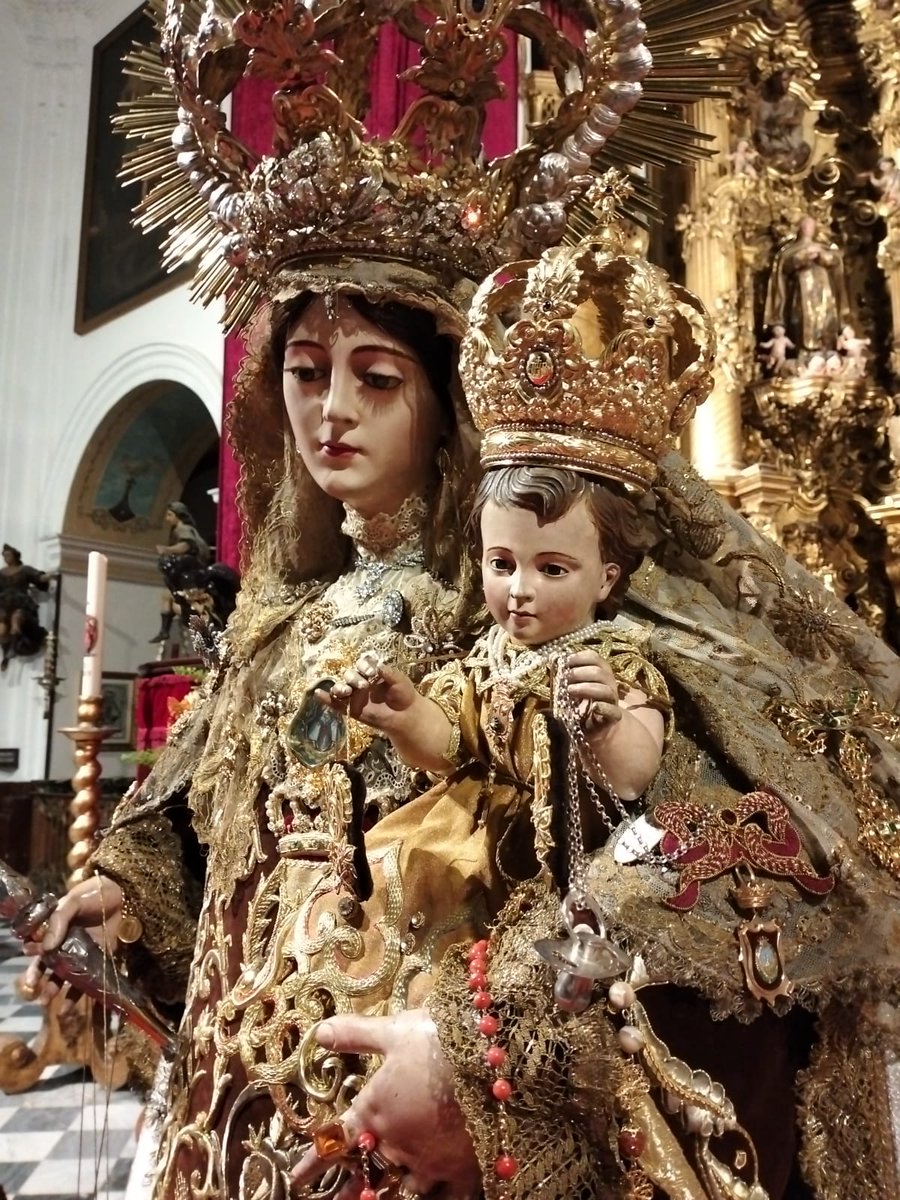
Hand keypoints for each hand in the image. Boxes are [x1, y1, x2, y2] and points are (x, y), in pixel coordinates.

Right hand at [20, 875, 123, 1005]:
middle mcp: (65, 944)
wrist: (123, 893)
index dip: (34, 963)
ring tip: (47, 1003)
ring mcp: (82, 953)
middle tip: (38, 994)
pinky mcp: (99, 960)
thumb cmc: (94, 894)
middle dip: (42, 982)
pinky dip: (77, 994)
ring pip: (65, 976)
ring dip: (55, 990)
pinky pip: (86, 979)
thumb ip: (58, 921)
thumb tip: (46, 947)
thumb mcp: (72, 902)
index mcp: (55, 930)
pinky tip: (67, 1007)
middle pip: (50, 966)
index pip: (38, 950)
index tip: (32, 975)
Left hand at [291, 1010, 480, 1198]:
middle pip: (367, 1172)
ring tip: (379, 1199)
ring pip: (403, 1188)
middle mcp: (395, 1145)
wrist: (493, 1061)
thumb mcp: (393, 1031)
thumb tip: (320, 1032)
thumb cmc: (438, 1041)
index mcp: (373, 1112)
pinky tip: (433, 1197)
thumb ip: (356, 1035)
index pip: (336, 1142)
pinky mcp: (461, 1172)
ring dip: (390, 1191)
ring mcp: (428, 1164)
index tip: (296, 1178)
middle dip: (352, 1186)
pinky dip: (435, 1199)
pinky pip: (442, 1198)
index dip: (313, 1162)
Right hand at [316, 652, 418, 733]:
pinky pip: (336, 704)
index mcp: (370, 672)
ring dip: (340, 688)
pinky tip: (318, 694)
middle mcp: (360, 682)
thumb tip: (377, 666)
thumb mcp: (399, 680)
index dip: (364, 666)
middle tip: (363, 685)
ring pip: (341, 689)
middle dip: (353, 678)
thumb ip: (388, 672)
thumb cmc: (403, 694)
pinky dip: (326, 699)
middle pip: (349, 675)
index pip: (361, 664)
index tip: (372, 673)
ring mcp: (355, 696)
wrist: (406, 715)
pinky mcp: (351, 709)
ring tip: (346, 692)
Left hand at [564, 650, 621, 729]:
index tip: (566, 661)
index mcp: (601, 673)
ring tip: (570, 690)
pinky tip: (595, 707)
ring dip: (587, 688)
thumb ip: (568, 677)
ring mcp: (612, 701)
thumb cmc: (585, 703)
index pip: (595, 659)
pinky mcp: (614, 717)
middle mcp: (609, 684)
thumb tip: (553, 661)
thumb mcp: (576, 687)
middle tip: (566, 676)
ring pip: (606, 690)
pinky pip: (612, 711)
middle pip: (600, 673)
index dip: (581, 657)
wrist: (600, 727)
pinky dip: (604, 708)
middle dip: (581, 672)